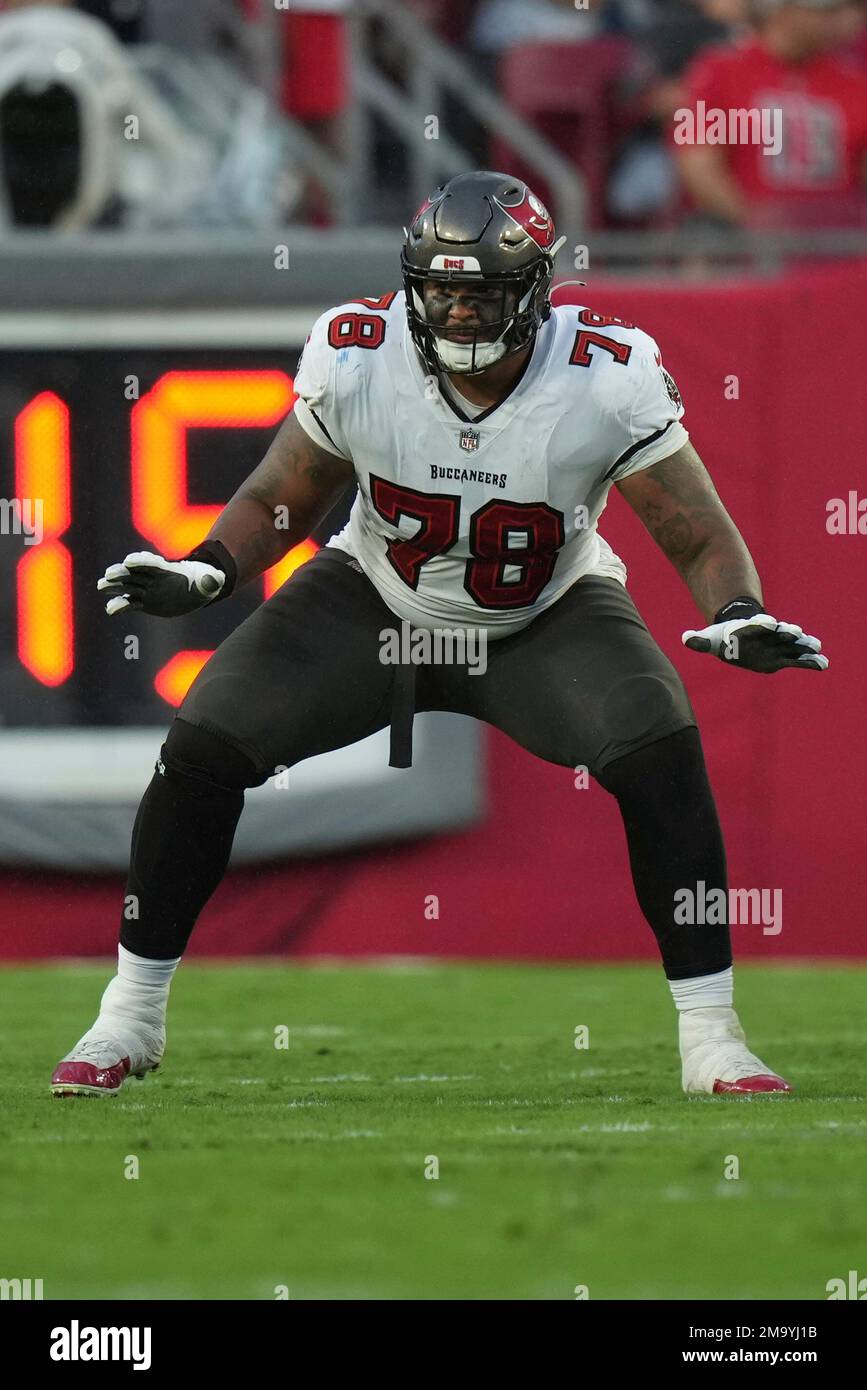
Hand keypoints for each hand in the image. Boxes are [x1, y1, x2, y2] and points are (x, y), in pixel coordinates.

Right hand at [97, 551, 225, 616]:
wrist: (196, 590)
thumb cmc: (204, 581)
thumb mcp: (212, 580)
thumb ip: (213, 580)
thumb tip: (217, 580)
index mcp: (167, 569)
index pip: (152, 563)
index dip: (141, 561)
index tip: (130, 561)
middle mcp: (153, 578)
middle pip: (134, 573)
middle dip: (122, 573)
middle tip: (109, 574)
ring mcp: (146, 589)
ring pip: (127, 586)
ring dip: (114, 586)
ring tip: (101, 585)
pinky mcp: (144, 601)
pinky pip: (130, 604)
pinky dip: (120, 606)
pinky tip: (110, 609)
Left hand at [682, 613, 827, 672]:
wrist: (742, 632)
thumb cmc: (726, 636)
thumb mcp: (711, 639)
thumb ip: (699, 641)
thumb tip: (684, 639)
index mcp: (750, 629)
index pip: (757, 625)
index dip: (763, 623)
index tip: (770, 622)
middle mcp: (767, 635)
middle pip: (778, 632)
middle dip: (786, 632)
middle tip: (795, 632)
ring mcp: (779, 643)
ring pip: (793, 644)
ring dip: (804, 645)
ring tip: (816, 647)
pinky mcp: (785, 655)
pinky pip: (799, 659)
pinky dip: (810, 661)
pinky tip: (823, 665)